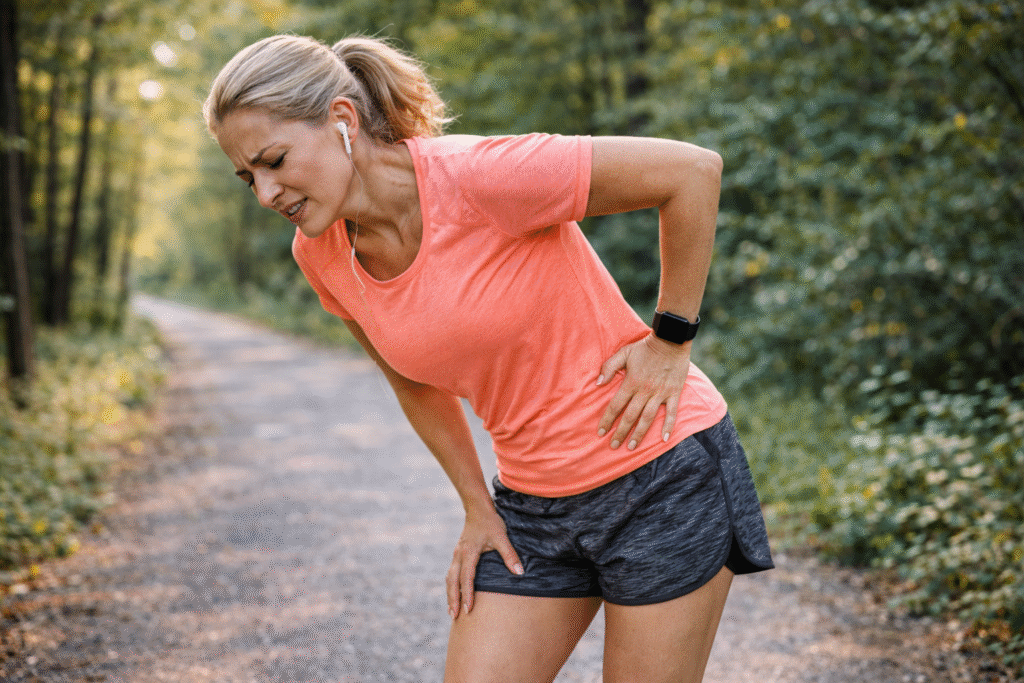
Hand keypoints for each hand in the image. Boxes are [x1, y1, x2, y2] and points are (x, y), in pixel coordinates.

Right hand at [446, 505, 522, 618]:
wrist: (477, 508)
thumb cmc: (490, 522)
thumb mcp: (502, 537)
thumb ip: (510, 555)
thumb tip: (520, 573)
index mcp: (469, 552)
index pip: (467, 578)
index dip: (467, 594)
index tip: (468, 609)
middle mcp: (459, 555)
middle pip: (452, 581)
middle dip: (453, 599)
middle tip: (454, 616)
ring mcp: (457, 554)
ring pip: (449, 578)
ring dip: (450, 594)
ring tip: (451, 611)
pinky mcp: (458, 554)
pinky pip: (451, 573)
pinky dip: (451, 586)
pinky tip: (454, 594)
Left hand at [596, 334, 691, 448]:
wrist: (671, 340)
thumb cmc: (645, 347)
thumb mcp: (624, 353)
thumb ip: (609, 367)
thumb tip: (598, 383)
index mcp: (631, 382)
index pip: (616, 405)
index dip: (607, 420)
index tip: (601, 432)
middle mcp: (645, 391)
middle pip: (630, 416)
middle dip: (621, 433)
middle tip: (614, 446)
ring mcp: (660, 393)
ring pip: (648, 418)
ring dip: (639, 434)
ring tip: (632, 446)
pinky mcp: (674, 393)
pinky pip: (671, 413)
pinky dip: (668, 426)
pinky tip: (663, 439)